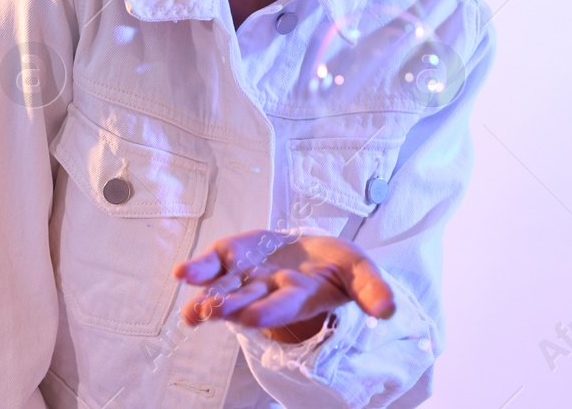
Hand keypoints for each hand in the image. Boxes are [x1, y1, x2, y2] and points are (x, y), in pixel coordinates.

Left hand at [173, 230, 395, 343]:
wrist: (312, 253)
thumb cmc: (336, 266)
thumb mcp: (360, 272)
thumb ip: (372, 290)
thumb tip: (390, 310)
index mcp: (298, 295)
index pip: (283, 306)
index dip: (269, 312)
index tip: (254, 318)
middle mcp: (267, 291)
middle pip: (247, 302)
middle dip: (231, 308)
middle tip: (212, 312)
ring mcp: (246, 275)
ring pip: (224, 290)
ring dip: (208, 299)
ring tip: (193, 309)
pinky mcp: (232, 256)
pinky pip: (212, 265)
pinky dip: (197, 269)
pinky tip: (182, 273)